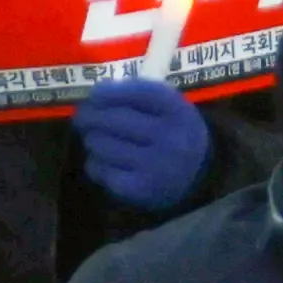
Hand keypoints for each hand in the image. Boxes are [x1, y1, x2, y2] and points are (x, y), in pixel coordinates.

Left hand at [74, 71, 212, 206]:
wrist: (200, 174)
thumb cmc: (175, 131)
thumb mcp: (169, 106)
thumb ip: (137, 95)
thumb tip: (96, 93)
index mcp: (177, 111)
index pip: (136, 93)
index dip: (109, 92)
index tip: (93, 94)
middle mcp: (169, 138)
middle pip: (115, 119)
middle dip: (90, 116)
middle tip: (81, 117)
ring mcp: (155, 166)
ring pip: (104, 145)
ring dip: (92, 139)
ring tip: (93, 139)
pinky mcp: (141, 189)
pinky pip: (103, 171)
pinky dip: (95, 164)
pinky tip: (101, 160)